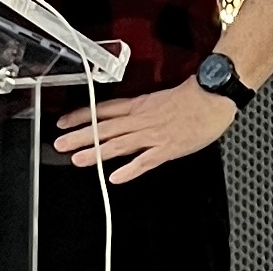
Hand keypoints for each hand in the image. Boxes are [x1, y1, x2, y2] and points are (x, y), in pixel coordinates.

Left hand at [50, 81, 235, 182]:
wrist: (213, 95)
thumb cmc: (192, 97)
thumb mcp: (158, 99)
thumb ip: (141, 110)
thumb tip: (125, 118)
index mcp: (139, 106)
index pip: (103, 110)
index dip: (82, 116)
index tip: (63, 122)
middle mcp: (141, 119)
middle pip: (105, 127)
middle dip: (80, 136)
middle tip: (60, 143)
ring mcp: (153, 134)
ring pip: (120, 143)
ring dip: (97, 152)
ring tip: (78, 159)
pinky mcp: (167, 148)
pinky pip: (146, 160)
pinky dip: (130, 169)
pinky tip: (116, 177)